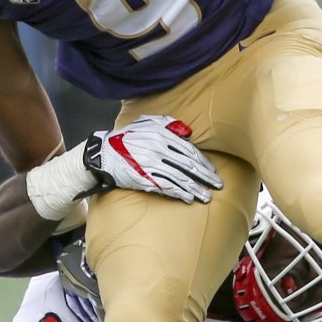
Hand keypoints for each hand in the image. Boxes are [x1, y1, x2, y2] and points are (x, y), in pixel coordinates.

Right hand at [83, 115, 221, 203]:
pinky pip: (167, 187)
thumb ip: (168, 124)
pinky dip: (180, 193)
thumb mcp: (146, 123)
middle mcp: (159, 150)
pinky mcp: (145, 179)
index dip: (203, 162)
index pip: (189, 150)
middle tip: (217, 185)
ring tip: (207, 196)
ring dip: (196, 189)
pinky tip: (189, 198)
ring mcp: (152, 165)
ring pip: (180, 178)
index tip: (212, 170)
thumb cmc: (126, 137)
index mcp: (162, 135)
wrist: (103, 153)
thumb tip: (188, 132)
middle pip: (188, 165)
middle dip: (205, 177)